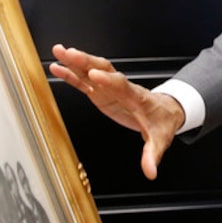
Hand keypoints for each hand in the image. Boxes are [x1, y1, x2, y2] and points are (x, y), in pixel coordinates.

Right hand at [50, 44, 184, 179]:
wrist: (164, 111)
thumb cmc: (161, 122)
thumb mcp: (159, 140)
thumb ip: (152, 155)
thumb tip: (150, 171)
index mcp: (136, 97)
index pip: (122, 86)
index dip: (109, 80)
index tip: (95, 76)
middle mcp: (121, 88)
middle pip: (104, 70)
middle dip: (87, 61)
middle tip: (71, 53)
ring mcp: (110, 89)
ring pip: (92, 70)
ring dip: (76, 61)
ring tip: (59, 51)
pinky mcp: (101, 93)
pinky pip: (84, 81)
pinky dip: (71, 74)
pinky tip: (57, 68)